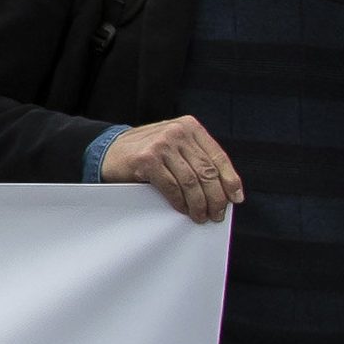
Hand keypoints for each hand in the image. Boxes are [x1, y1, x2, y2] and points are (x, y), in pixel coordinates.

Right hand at [101, 116, 240, 223]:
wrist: (108, 151)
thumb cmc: (146, 152)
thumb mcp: (175, 146)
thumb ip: (196, 158)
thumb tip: (223, 188)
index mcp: (190, 127)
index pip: (218, 157)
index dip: (230, 180)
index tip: (235, 198)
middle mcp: (177, 132)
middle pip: (207, 171)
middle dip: (215, 197)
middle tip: (216, 213)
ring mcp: (161, 144)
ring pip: (191, 182)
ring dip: (198, 204)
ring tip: (200, 215)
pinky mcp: (147, 159)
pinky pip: (171, 186)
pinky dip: (180, 201)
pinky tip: (182, 208)